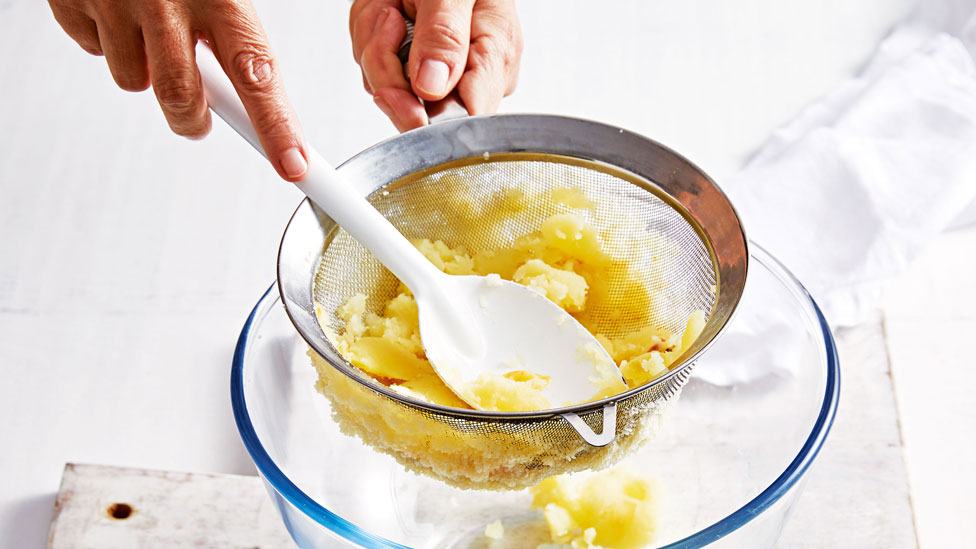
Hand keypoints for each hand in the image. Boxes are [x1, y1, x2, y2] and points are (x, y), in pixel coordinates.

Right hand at [48, 0, 307, 180]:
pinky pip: (93, 50)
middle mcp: (167, 1)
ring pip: (134, 81)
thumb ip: (236, 31)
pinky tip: (118, 14)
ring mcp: (115, 2)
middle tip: (200, 117)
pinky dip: (108, 42)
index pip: (258, 76)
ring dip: (146, 71)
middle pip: (182, 98)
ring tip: (151, 33)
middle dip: (192, 119)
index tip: (293, 164)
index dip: (277, 127)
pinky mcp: (72, 1)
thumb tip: (259, 84)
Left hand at [349, 0, 522, 131]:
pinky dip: (372, 39)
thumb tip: (432, 87)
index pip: (466, 118)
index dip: (424, 116)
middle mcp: (472, 73)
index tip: (393, 90)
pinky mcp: (415, 68)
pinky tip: (387, 12)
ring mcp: (442, 74)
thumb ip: (445, 35)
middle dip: (389, 66)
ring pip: (391, 91)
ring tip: (392, 6)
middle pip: (419, 110)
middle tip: (391, 16)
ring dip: (376, 46)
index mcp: (495, 55)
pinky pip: (379, 73)